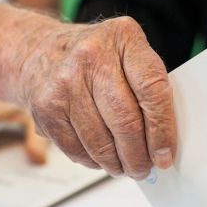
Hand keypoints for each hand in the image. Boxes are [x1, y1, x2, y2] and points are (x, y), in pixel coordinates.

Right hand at [11, 16, 176, 179]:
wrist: (40, 52)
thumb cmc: (95, 58)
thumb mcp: (127, 54)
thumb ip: (149, 88)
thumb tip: (163, 144)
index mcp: (123, 37)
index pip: (152, 91)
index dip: (162, 130)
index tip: (165, 155)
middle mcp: (91, 56)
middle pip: (125, 121)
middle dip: (139, 155)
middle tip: (144, 169)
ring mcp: (65, 81)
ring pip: (100, 141)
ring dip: (116, 164)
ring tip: (124, 167)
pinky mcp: (46, 107)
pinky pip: (76, 148)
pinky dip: (93, 161)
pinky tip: (101, 158)